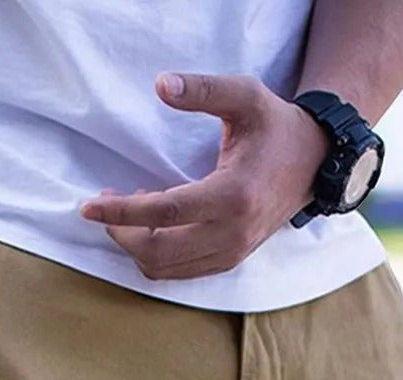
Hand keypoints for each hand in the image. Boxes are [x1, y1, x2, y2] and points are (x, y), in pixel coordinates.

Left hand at [80, 72, 327, 280]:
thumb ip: (204, 90)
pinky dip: (154, 256)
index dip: (121, 212)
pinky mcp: (229, 261)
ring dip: (135, 246)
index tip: (89, 206)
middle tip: (106, 206)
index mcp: (233, 195)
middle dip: (122, 233)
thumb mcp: (245, 97)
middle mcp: (232, 233)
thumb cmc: (275, 128)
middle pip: (158, 249)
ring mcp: (231, 252)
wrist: (313, 163)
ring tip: (128, 213)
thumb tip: (160, 85)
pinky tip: (149, 227)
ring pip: (165, 268)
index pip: (164, 213)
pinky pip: (179, 272)